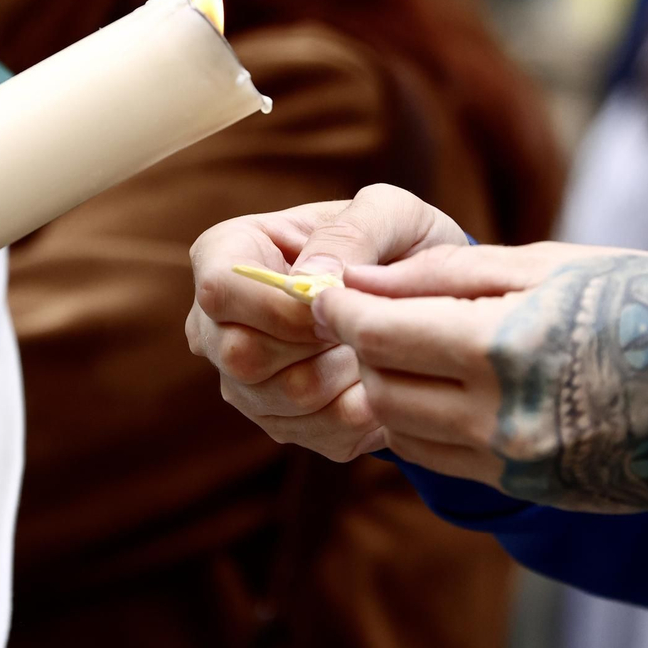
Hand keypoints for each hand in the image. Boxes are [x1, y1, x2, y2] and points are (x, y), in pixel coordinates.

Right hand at [185, 184, 465, 461]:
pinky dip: (363, 411)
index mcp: (224, 253)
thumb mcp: (390, 212)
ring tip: (376, 347)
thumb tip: (312, 278)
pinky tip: (378, 380)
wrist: (430, 300)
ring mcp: (241, 380)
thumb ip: (352, 232)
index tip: (339, 303)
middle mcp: (216, 323)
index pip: (220, 291)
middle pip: (241, 357)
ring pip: (280, 401)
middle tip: (364, 326)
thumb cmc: (400, 242)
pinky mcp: (279, 423)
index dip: (282, 307)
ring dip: (345, 378)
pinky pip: (318, 435)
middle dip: (317, 346)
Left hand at [312, 243, 647, 511]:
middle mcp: (506, 418)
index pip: (379, 334)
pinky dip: (431, 427)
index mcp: (505, 346)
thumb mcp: (547, 263)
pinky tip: (452, 391)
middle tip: (372, 315)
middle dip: (364, 351)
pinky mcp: (540, 493)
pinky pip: (451, 464)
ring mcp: (523, 465)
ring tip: (413, 351)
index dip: (340, 310)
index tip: (326, 291)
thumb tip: (357, 280)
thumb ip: (442, 275)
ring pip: (407, 435)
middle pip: (382, 389)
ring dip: (392, 392)